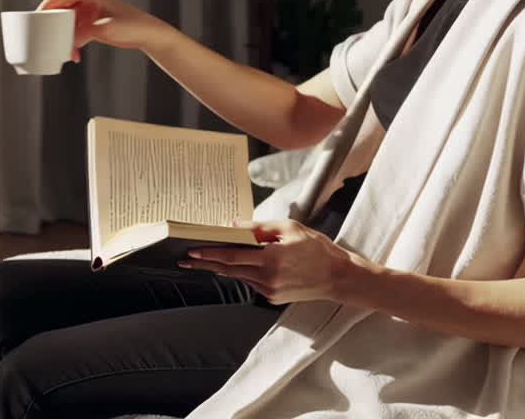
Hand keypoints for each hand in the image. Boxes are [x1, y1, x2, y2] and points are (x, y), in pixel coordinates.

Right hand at [37, 0, 171, 61]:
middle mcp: (89, 3)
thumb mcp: (106, 28)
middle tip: (42, 36)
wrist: (149, 35)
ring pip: (68, 24)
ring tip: (61, 51)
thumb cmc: (132, 26)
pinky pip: (76, 34)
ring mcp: (90, 15)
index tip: (37, 15)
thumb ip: (85, 32)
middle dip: (52, 24)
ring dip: (62, 37)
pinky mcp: (94, 27)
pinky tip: (74, 56)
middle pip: (62, 9)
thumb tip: (69, 41)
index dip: (48, 4)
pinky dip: (73, 44)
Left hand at [179, 219, 357, 304]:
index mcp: (271, 258)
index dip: (210, 253)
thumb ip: (258, 228)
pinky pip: (250, 282)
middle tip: (186, 258)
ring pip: (238, 276)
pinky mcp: (272, 297)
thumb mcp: (289, 228)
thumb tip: (232, 226)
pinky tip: (234, 264)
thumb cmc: (316, 248)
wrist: (337, 277)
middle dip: (206, 262)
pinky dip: (241, 272)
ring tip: (202, 258)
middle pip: (229, 269)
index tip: (192, 249)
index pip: (232, 255)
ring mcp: (269, 290)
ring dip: (221, 267)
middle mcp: (267, 278)